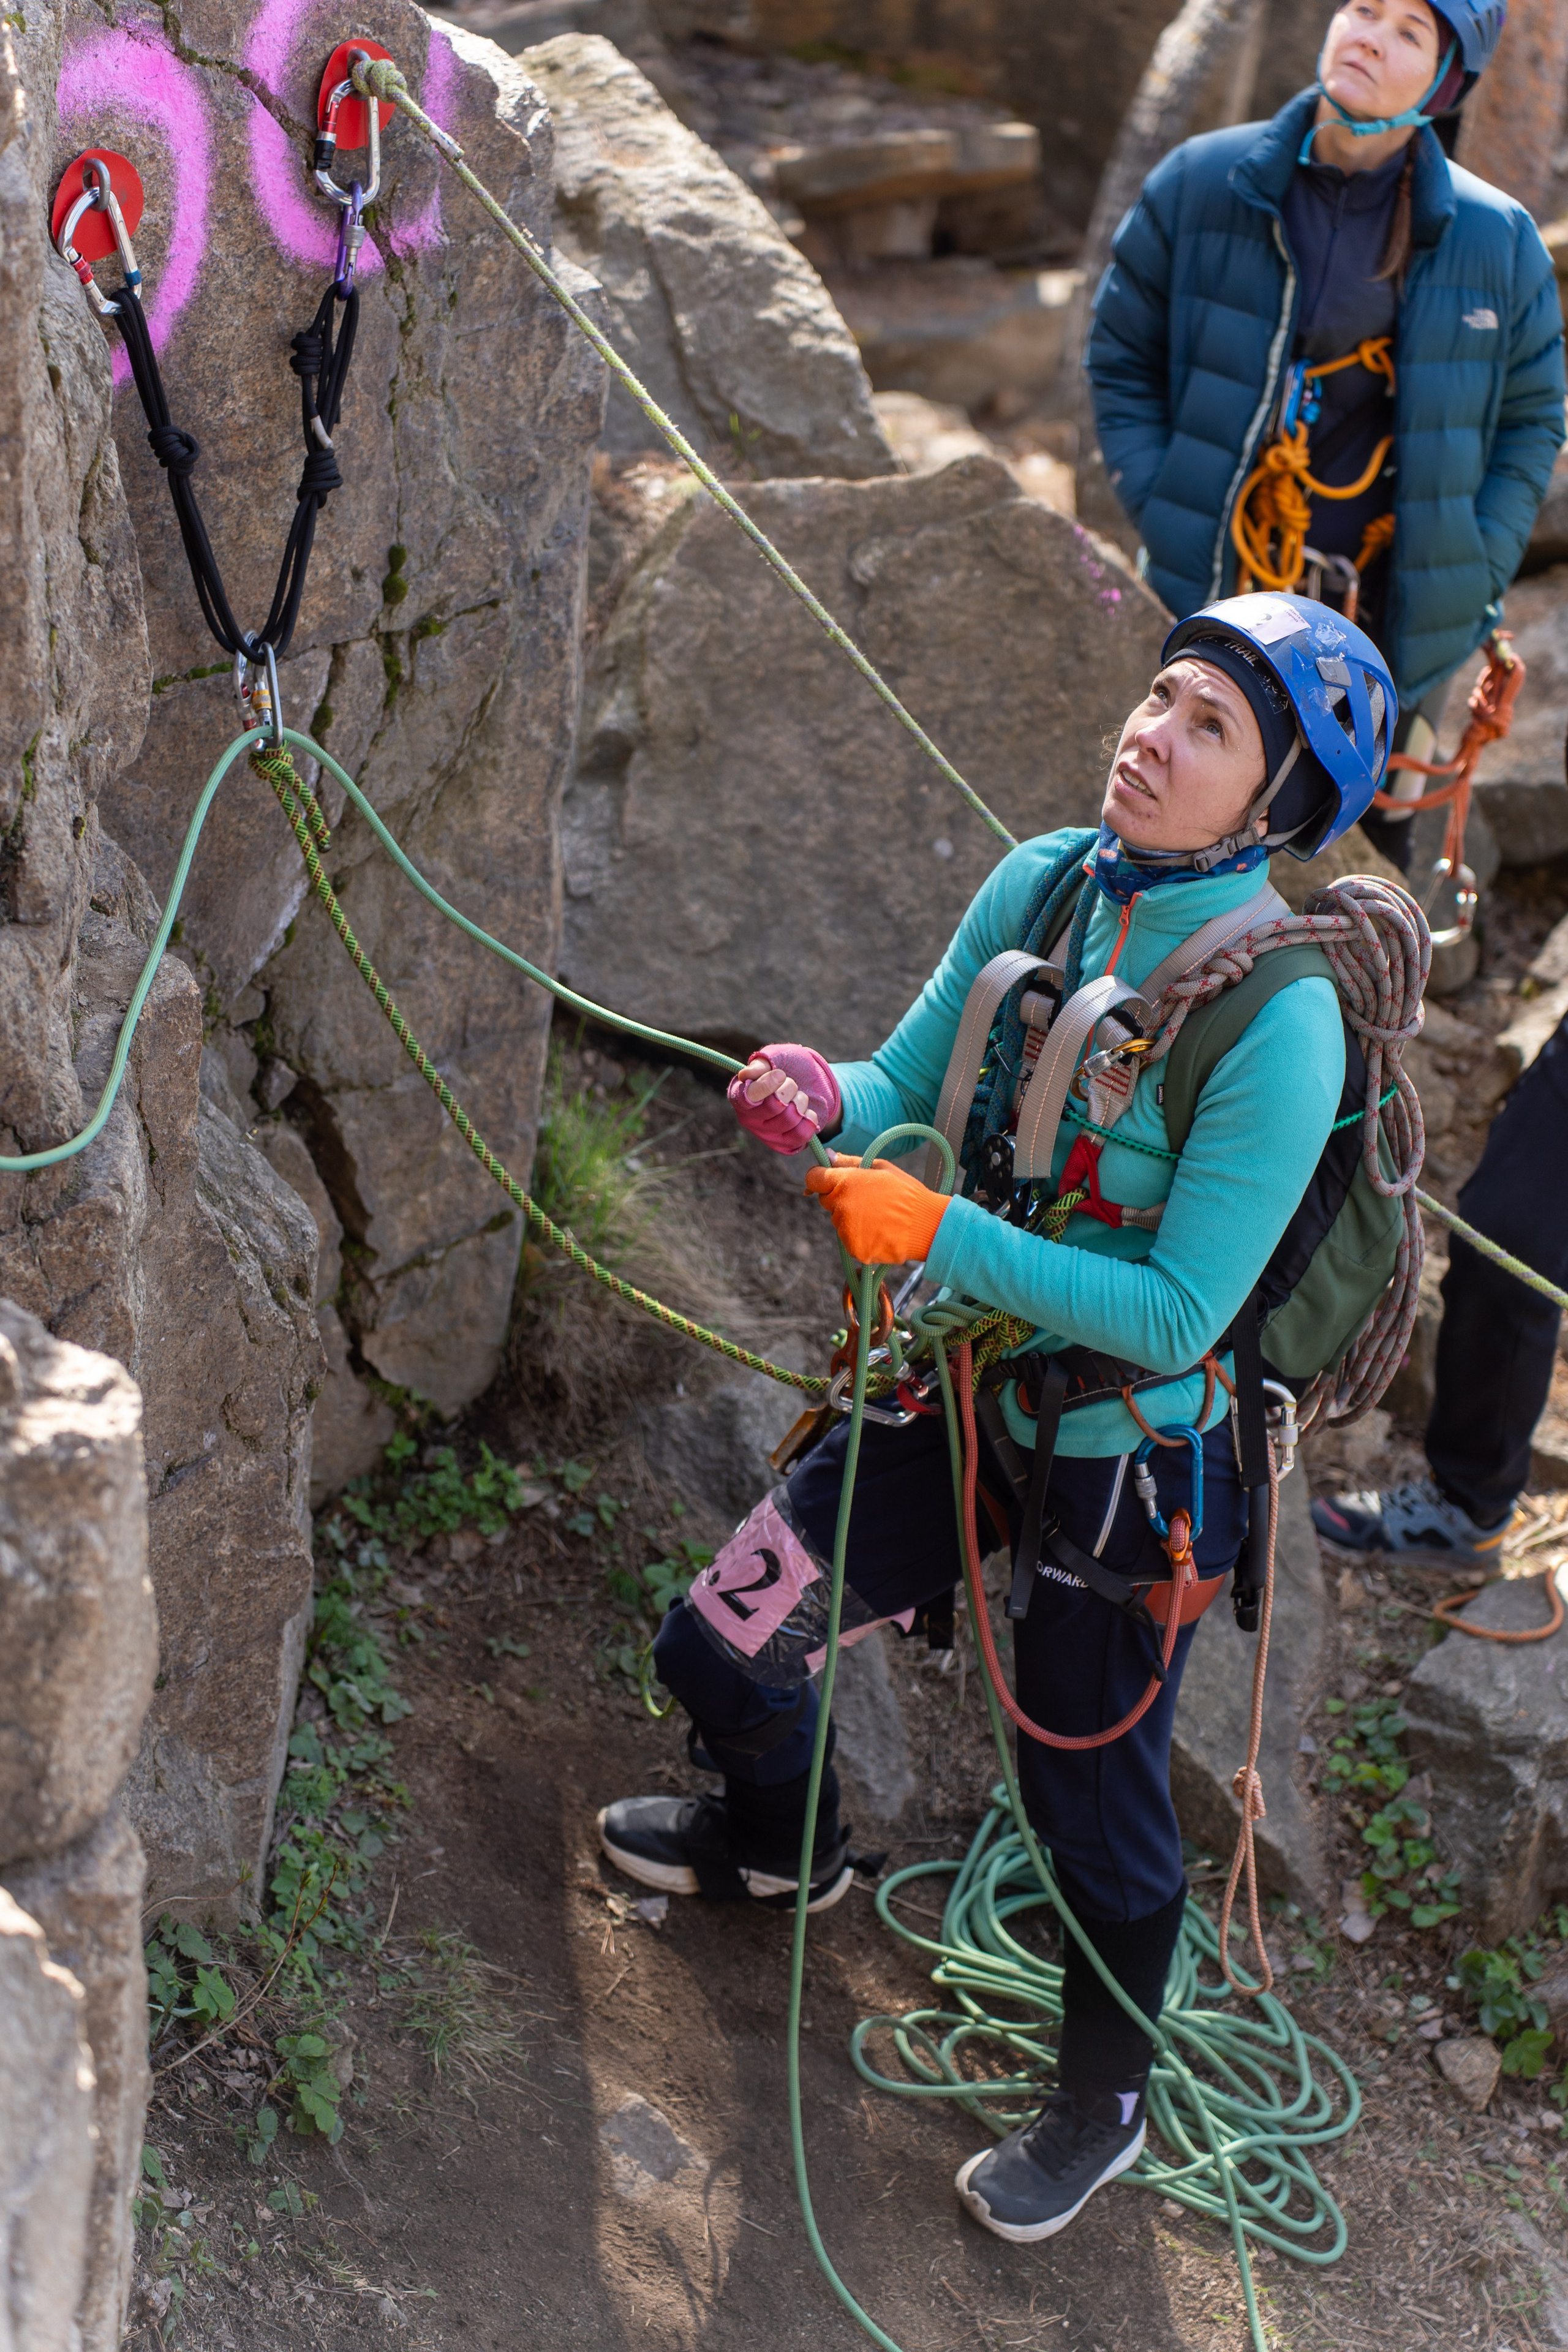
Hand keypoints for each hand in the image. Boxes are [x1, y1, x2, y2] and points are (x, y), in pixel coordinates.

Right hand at [728, 1043, 840, 1155]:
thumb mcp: (776, 1055)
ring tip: (800, 1097)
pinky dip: (809, 1120)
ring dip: (801, 1102)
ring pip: (789, 1120)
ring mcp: (766, 1135)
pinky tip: (807, 1112)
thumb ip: (761, 1063)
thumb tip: (745, 1074)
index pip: (748, 1096)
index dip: (767, 1086)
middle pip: (773, 1107)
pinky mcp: (783, 1145)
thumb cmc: (789, 1066)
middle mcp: (748, 1118)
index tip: (781, 1074)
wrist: (812, 1082)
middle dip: (789, 1090)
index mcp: (740, 1095)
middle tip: (792, 1084)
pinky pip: (800, 1136)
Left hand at [803, 1153, 949, 1265]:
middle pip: (826, 1201)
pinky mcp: (854, 1249)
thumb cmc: (907, 1192)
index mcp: (845, 1182)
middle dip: (840, 1198)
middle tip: (867, 1199)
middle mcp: (840, 1207)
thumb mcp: (881, 1168)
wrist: (927, 1225)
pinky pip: (850, 1240)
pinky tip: (880, 1231)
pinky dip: (860, 1237)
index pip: (813, 1178)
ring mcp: (846, 1230)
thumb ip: (850, 1162)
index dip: (819, 1178)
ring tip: (879, 1217)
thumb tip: (829, 1156)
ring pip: (839, 1222)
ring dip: (851, 1219)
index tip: (826, 1180)